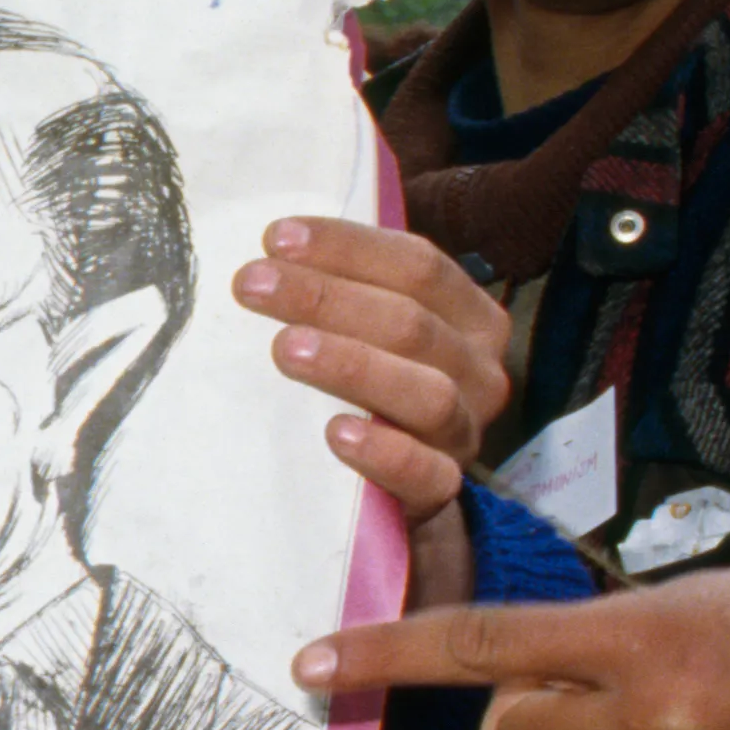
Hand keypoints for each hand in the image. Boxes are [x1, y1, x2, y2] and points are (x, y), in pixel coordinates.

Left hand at [232, 216, 510, 611]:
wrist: (404, 492)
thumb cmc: (375, 388)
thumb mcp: (370, 330)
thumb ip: (345, 288)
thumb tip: (272, 241)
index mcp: (468, 315)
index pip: (418, 264)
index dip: (347, 247)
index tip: (274, 238)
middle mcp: (479, 369)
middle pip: (411, 322)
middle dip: (326, 297)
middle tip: (251, 284)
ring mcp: (465, 431)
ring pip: (424, 392)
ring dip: (351, 364)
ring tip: (284, 349)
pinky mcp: (443, 490)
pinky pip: (426, 474)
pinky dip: (385, 452)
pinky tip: (336, 432)